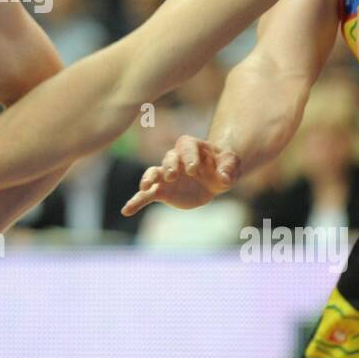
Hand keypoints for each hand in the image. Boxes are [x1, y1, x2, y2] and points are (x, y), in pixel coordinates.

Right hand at [121, 134, 240, 215]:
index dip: (189, 157)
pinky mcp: (163, 190)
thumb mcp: (232, 165)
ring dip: (148, 178)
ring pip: (153, 173)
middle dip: (169, 166)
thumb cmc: (224, 166)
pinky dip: (136, 202)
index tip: (193, 170)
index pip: (187, 147)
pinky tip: (126, 210)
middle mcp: (176, 159)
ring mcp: (167, 175)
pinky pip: (147, 195)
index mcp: (192, 147)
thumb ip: (229, 168)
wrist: (216, 177)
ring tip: (144, 187)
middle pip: (169, 158)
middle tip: (171, 176)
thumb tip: (223, 178)